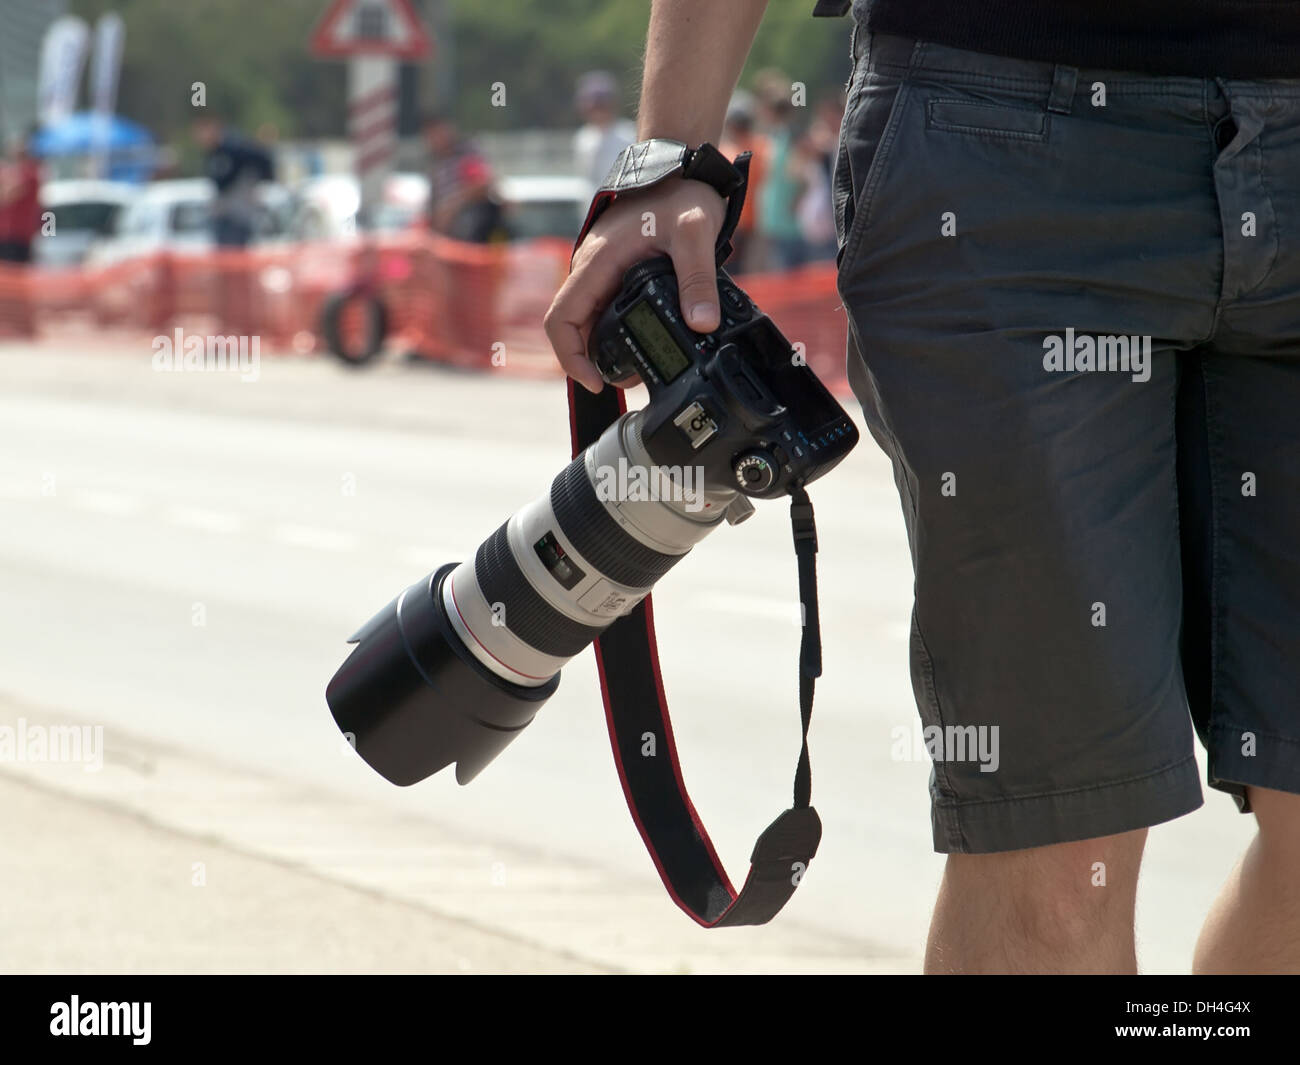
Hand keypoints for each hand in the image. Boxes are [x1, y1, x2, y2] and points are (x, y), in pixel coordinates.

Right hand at [544, 178, 725, 391]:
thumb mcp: (694, 234)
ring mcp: (601, 271)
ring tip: (640, 368)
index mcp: (596, 263)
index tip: (596, 381)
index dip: (570, 357)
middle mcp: (591, 269)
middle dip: (592, 361)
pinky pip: (605, 308)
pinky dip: (617, 330)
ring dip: (604, 348)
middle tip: (628, 381)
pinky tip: (645, 341)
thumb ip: (698, 280)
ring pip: (589, 320)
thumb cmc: (681, 192)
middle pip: (573, 327)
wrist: (682, 167)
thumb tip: (703, 324)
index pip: (560, 321)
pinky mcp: (615, 272)